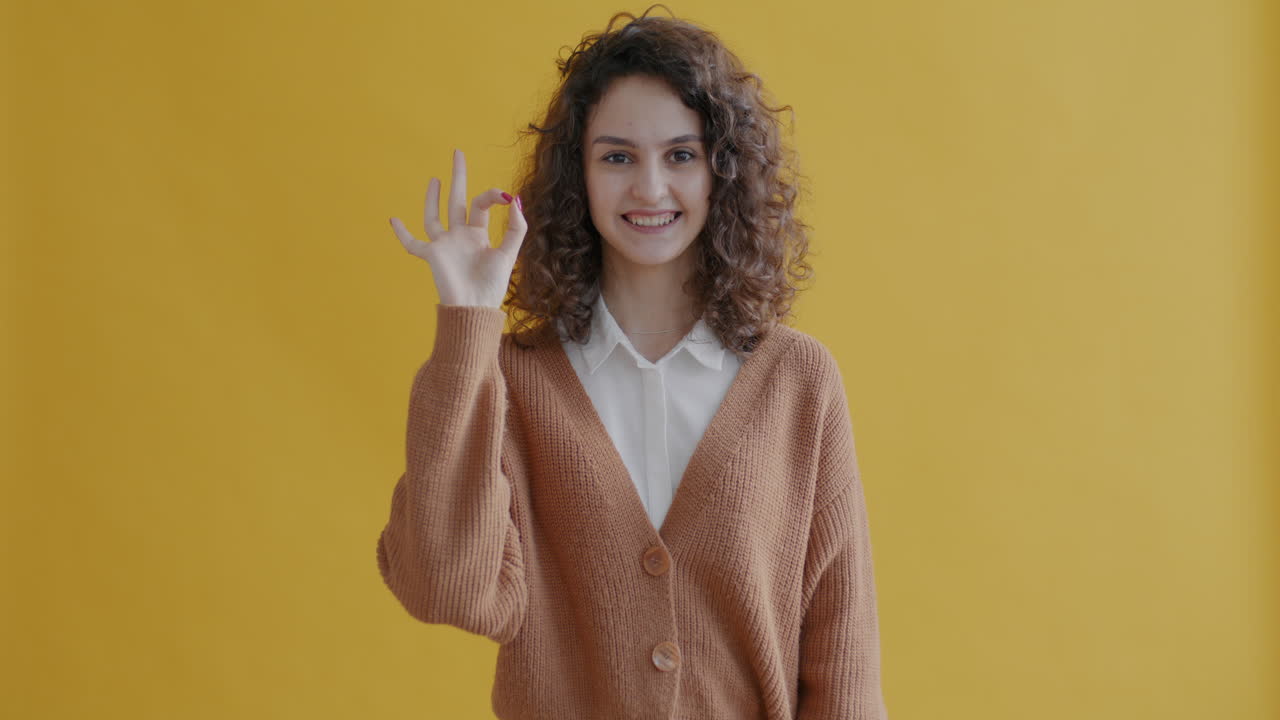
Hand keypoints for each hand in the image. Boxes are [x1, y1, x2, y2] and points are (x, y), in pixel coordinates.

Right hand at [390, 149, 526, 308]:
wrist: (475, 307)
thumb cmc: (493, 286)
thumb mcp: (509, 254)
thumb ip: (515, 228)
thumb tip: (514, 199)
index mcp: (479, 234)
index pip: (481, 205)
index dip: (491, 196)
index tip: (504, 196)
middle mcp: (460, 236)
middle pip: (457, 200)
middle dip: (458, 178)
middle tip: (458, 153)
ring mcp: (444, 244)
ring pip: (434, 216)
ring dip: (433, 198)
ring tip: (435, 178)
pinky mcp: (431, 255)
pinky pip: (413, 243)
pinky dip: (402, 233)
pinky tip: (393, 220)